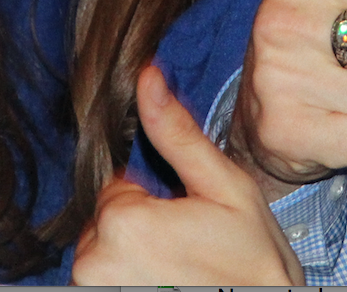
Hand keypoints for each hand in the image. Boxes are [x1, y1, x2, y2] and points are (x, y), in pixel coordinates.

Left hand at [71, 65, 304, 286]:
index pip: (119, 188)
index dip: (158, 197)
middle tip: (190, 246)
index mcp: (122, 223)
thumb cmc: (253, 263)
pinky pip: (109, 283)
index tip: (190, 217)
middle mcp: (93, 265)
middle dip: (144, 228)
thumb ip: (176, 132)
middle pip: (109, 223)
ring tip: (183, 273)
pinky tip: (172, 286)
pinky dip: (136, 281)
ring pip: (106, 258)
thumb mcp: (225, 187)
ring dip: (137, 260)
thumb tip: (147, 75)